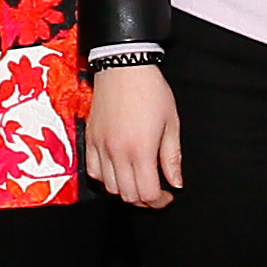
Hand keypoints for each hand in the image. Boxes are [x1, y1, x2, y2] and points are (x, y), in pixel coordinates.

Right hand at [87, 61, 180, 206]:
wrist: (123, 65)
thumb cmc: (150, 90)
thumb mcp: (171, 123)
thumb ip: (172, 157)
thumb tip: (176, 182)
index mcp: (141, 149)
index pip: (148, 193)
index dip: (160, 201)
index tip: (168, 195)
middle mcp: (117, 152)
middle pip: (128, 195)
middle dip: (144, 199)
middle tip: (156, 191)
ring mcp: (101, 147)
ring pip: (110, 187)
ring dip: (125, 190)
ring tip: (137, 180)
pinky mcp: (90, 139)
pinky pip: (93, 171)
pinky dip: (105, 178)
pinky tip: (117, 170)